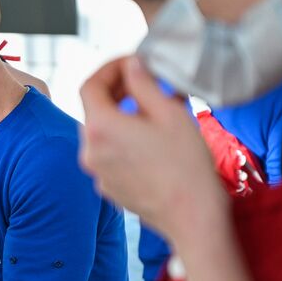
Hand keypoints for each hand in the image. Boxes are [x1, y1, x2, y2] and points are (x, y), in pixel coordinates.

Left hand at [78, 56, 227, 245]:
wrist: (192, 216)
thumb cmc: (186, 164)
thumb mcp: (169, 113)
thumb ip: (144, 84)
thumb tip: (132, 66)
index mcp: (100, 128)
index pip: (90, 85)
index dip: (110, 68)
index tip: (132, 63)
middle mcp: (89, 151)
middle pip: (94, 109)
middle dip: (117, 91)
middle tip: (145, 83)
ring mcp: (96, 172)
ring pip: (101, 133)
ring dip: (121, 116)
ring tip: (154, 112)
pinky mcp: (107, 188)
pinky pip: (109, 155)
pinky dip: (123, 141)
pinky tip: (151, 142)